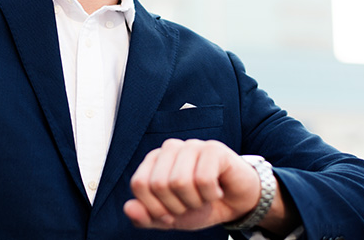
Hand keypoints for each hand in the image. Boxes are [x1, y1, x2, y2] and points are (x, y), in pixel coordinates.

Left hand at [123, 139, 260, 230]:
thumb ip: (145, 217)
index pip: (139, 184)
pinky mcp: (213, 149)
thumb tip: (128, 208)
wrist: (235, 203)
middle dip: (177, 206)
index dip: (154, 208)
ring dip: (195, 202)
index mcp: (154, 161)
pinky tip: (217, 191)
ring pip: (180, 181)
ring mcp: (192, 145)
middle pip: (159, 184)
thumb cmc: (201, 204)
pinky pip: (204, 179)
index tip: (171, 213)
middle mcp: (170, 148)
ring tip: (204, 197)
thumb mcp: (170, 218)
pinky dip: (211, 195)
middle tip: (192, 204)